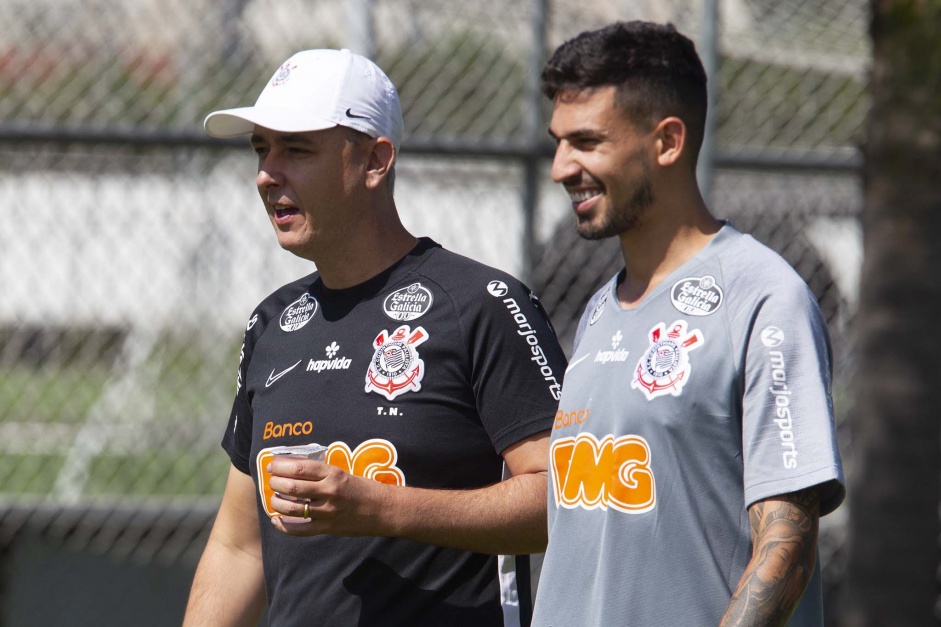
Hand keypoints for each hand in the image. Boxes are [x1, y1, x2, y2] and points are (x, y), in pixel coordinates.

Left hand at [266, 458, 391, 536]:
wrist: (383, 510)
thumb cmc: (363, 488)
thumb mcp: (343, 473)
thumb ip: (320, 473)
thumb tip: (293, 467)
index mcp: (333, 474)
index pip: (300, 467)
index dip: (281, 466)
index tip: (273, 466)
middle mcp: (329, 491)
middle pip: (292, 487)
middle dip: (276, 483)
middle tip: (272, 481)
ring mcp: (328, 511)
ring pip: (291, 508)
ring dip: (276, 503)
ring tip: (273, 498)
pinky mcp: (328, 528)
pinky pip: (299, 530)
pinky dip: (283, 526)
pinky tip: (276, 520)